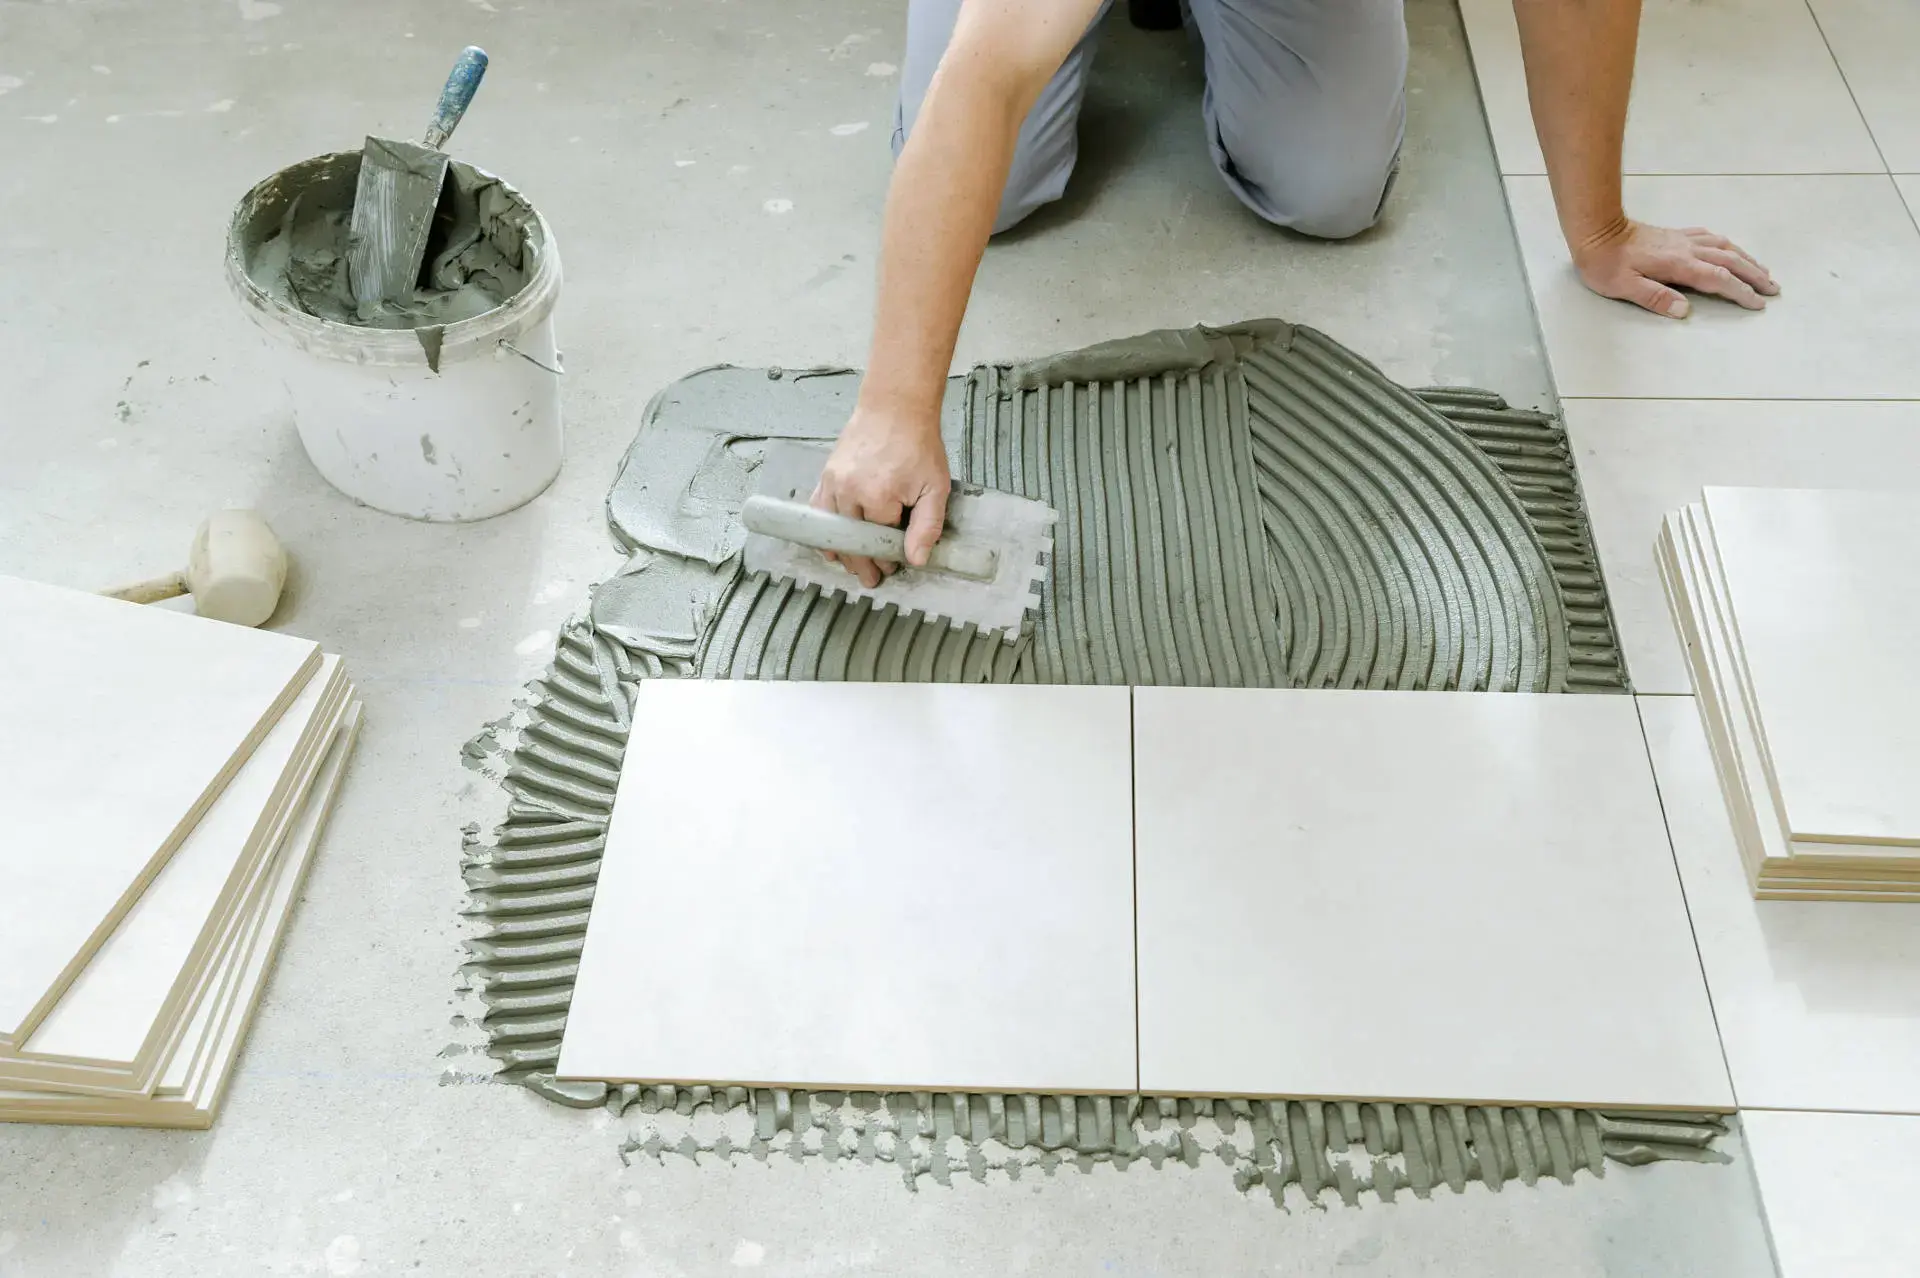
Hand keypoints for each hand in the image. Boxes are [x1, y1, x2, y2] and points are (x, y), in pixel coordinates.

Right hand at [811, 406, 950, 588]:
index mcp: (877, 497)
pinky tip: (832, 543)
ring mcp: (833, 483)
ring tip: (851, 564)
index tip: (892, 566)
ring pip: (831, 530)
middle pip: (851, 542)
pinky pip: (818, 512)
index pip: (879, 541)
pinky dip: (824, 530)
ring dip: (842, 550)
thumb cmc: (917, 443)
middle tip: (870, 578)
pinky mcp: (826, 475)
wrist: (895, 407)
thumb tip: (916, 560)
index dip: (886, 557)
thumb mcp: (935, 486)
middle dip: (861, 563)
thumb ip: (927, 526)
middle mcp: (849, 492)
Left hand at [1571, 219, 1777, 318]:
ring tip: (1763, 270)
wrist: (1596, 231)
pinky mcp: (1675, 235)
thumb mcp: (1624, 287)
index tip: (1758, 303)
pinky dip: (1727, 244)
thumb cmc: (1605, 263)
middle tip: (1774, 289)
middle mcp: (1686, 249)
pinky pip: (1710, 237)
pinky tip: (1731, 248)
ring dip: (1747, 259)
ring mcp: (1682, 239)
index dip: (1740, 292)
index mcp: (1678, 264)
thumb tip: (1684, 311)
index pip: (1718, 279)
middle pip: (1730, 261)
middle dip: (1754, 276)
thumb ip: (1655, 298)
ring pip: (1725, 246)